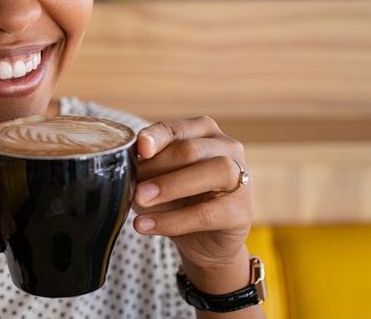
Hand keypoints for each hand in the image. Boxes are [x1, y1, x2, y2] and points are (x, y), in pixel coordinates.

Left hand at [131, 116, 252, 274]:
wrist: (202, 241)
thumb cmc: (178, 200)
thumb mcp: (157, 179)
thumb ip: (146, 167)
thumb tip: (128, 166)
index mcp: (203, 132)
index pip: (176, 129)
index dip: (157, 137)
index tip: (140, 148)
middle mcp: (227, 148)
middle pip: (192, 149)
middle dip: (158, 167)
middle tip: (133, 187)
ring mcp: (241, 177)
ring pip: (213, 171)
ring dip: (171, 187)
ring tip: (140, 201)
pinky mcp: (242, 211)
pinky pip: (208, 213)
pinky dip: (174, 220)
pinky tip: (148, 225)